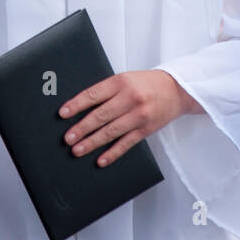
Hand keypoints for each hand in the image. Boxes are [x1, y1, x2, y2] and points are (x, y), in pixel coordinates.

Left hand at [59, 70, 199, 167]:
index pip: (94, 94)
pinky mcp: (146, 129)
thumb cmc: (146, 84)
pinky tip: (101, 160)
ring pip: (111, 131)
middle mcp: (130, 98)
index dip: (76, 104)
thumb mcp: (125, 79)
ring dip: (92, 142)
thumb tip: (81, 107)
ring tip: (77, 150)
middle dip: (81, 128)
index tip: (63, 114)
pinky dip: (112, 153)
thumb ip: (106, 91)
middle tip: (67, 138)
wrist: (176, 90)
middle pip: (100, 115)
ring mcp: (138, 115)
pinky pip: (126, 143)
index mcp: (121, 82)